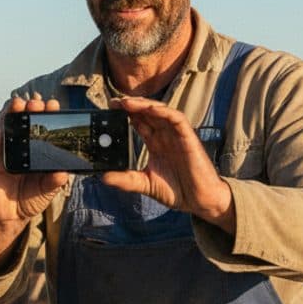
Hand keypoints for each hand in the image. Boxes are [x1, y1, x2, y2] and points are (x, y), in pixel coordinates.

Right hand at [0, 95, 69, 271]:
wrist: (10, 215)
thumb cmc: (30, 199)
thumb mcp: (47, 191)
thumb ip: (54, 182)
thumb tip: (64, 174)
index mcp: (39, 152)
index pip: (44, 129)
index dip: (48, 116)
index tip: (54, 105)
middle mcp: (24, 148)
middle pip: (27, 124)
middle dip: (32, 111)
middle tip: (39, 103)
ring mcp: (8, 152)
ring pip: (10, 128)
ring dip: (13, 114)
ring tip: (19, 103)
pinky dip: (0, 132)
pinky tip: (5, 122)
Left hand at [102, 96, 235, 232]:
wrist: (200, 201)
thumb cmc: (177, 191)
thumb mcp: (145, 184)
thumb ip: (126, 180)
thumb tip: (103, 177)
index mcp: (156, 143)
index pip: (139, 122)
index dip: (125, 114)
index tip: (108, 110)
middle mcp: (165, 136)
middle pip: (147, 113)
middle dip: (131, 106)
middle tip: (113, 102)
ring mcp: (177, 135)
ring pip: (160, 111)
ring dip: (144, 105)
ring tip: (127, 103)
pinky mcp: (188, 138)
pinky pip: (176, 118)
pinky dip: (164, 111)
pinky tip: (150, 109)